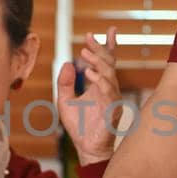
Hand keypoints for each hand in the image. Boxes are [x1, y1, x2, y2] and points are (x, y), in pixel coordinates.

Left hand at [57, 28, 121, 165]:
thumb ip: (65, 82)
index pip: (106, 61)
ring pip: (109, 74)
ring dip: (97, 62)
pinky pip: (108, 91)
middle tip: (89, 37)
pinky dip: (100, 81)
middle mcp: (108, 88)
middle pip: (108, 63)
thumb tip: (68, 64)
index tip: (107, 30)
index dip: (107, 46)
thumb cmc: (79, 125)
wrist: (86, 147)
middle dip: (99, 49)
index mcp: (99, 85)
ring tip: (84, 52)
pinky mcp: (112, 109)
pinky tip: (90, 73)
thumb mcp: (64, 100)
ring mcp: (112, 98)